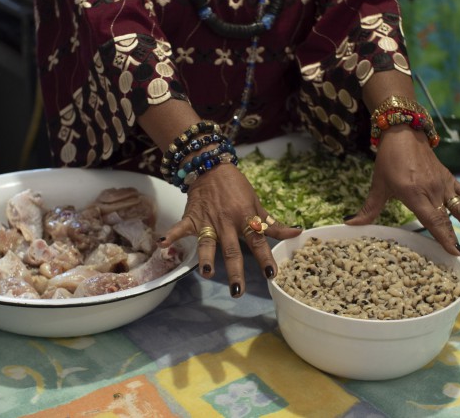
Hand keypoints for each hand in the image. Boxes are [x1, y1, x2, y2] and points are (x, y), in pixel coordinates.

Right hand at [158, 163, 301, 296]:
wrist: (212, 166)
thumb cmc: (237, 187)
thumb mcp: (257, 203)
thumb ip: (272, 223)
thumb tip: (297, 233)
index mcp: (245, 218)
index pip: (258, 241)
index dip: (265, 258)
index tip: (271, 275)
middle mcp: (227, 222)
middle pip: (232, 250)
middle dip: (235, 271)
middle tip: (238, 292)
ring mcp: (208, 220)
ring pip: (207, 243)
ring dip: (206, 258)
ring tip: (207, 273)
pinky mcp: (191, 217)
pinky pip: (180, 227)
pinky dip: (170, 235)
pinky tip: (162, 244)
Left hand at [345, 127, 459, 255]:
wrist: (403, 133)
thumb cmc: (389, 161)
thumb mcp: (378, 186)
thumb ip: (369, 209)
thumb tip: (350, 224)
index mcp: (414, 194)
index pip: (432, 219)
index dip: (443, 236)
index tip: (454, 251)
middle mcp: (432, 190)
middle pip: (449, 217)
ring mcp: (443, 184)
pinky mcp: (449, 178)